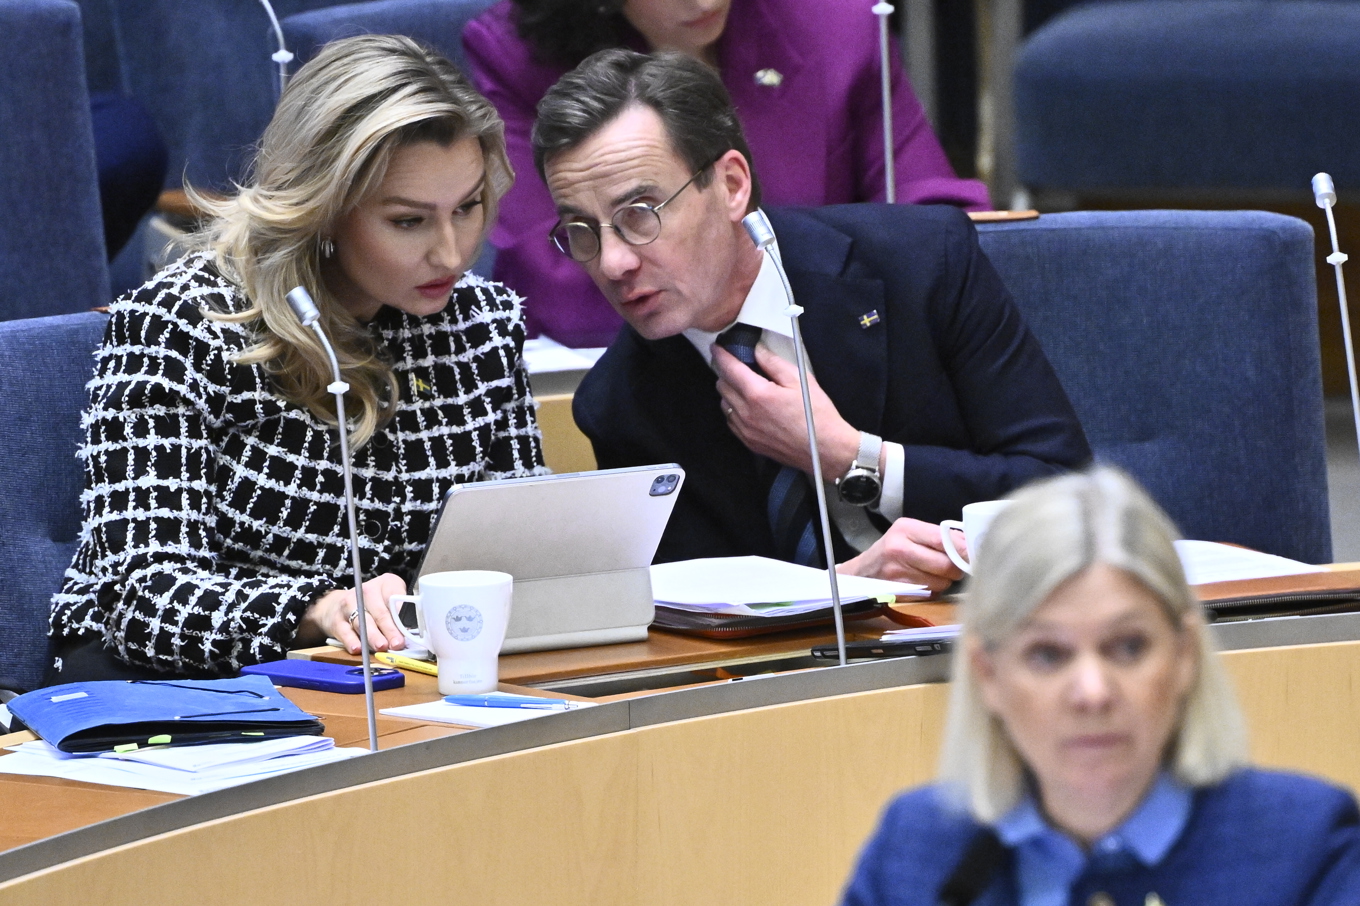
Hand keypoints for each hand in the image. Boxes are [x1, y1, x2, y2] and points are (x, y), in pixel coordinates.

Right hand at [299, 573, 408, 654]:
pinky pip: (344, 631)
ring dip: (373, 636)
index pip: (394, 596)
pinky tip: (358, 648)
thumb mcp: (389, 599)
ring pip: (363, 622)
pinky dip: (351, 641)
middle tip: (397, 643)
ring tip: (381, 646)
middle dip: (390, 629)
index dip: (401, 611)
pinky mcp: (337, 620)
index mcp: (385, 584)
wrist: (337, 603)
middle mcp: (366, 591)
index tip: (408, 625)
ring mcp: (349, 604)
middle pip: (380, 612)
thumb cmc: (372, 604)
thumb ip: (401, 612)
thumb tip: (412, 632)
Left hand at [713, 343, 859, 475]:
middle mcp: (746, 413)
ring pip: (723, 404)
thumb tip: (757, 351)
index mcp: (758, 394)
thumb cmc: (816, 416)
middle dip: (726, 372)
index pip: (729, 369)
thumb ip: (774, 363)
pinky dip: (733, 410)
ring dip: (729, 391)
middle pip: (722, 385)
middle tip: (736, 365)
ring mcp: (746, 430)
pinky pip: (730, 421)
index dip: (721, 355)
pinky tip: (747, 406)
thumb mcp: (800, 380)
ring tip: (744, 386)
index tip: (718, 348)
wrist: (825, 450)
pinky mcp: (749, 443)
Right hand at [837, 518, 963, 593]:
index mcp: (905, 529)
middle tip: (957, 567)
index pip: (943, 540)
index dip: (963, 549)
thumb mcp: (910, 533)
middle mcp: (899, 549)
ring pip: (941, 583)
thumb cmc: (892, 550)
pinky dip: (933, 591)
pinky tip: (924, 583)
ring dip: (945, 581)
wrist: (861, 572)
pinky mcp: (899, 593)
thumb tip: (970, 544)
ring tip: (934, 574)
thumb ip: (939, 537)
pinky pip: (931, 595)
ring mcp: (898, 574)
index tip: (974, 554)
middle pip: (946, 565)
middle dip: (957, 569)